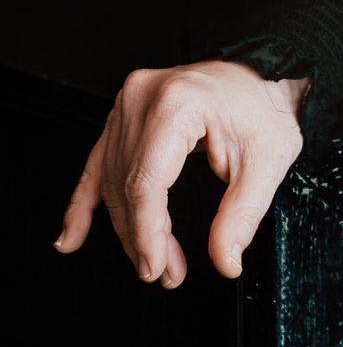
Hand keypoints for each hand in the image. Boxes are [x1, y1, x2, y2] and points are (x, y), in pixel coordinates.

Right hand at [53, 60, 309, 286]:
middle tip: (165, 273)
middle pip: (126, 185)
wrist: (265, 73)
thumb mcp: (267, 162)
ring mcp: (128, 102)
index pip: (146, 184)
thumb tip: (225, 262)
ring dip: (126, 228)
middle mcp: (143, 97)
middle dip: (142, 237)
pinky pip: (98, 162)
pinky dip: (86, 202)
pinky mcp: (124, 111)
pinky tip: (72, 236)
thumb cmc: (266, 109)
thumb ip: (242, 215)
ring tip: (151, 262)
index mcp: (177, 104)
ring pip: (111, 180)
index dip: (147, 234)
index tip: (157, 268)